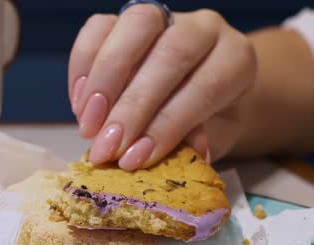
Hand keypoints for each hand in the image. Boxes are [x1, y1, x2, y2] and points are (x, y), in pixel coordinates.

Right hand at [69, 5, 256, 168]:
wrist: (202, 96)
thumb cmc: (206, 121)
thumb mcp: (209, 140)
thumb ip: (189, 142)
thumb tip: (156, 152)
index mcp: (235, 60)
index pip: (203, 87)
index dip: (166, 125)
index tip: (134, 158)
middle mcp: (204, 29)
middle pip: (169, 55)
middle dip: (131, 107)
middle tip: (105, 146)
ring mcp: (165, 17)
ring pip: (135, 27)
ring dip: (104, 82)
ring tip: (87, 126)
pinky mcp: (126, 17)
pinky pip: (99, 27)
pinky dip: (83, 65)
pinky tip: (79, 103)